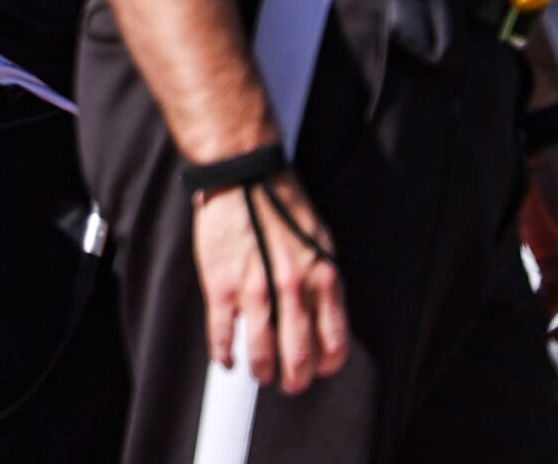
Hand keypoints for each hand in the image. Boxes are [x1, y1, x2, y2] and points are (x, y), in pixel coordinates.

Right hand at [192, 171, 349, 393]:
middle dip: (295, 378)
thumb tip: (323, 315)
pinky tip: (226, 360)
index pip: (334, 342)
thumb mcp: (320, 240)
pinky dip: (225, 353)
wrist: (243, 173)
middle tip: (289, 384)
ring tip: (259, 374)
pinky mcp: (222, 284)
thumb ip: (322, 279)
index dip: (326, 365)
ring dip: (262, 371)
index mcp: (323, 278)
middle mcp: (293, 288)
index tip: (318, 370)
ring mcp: (256, 288)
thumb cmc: (282, 204)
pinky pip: (224, 333)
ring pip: (262, 351)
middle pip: (299, 355)